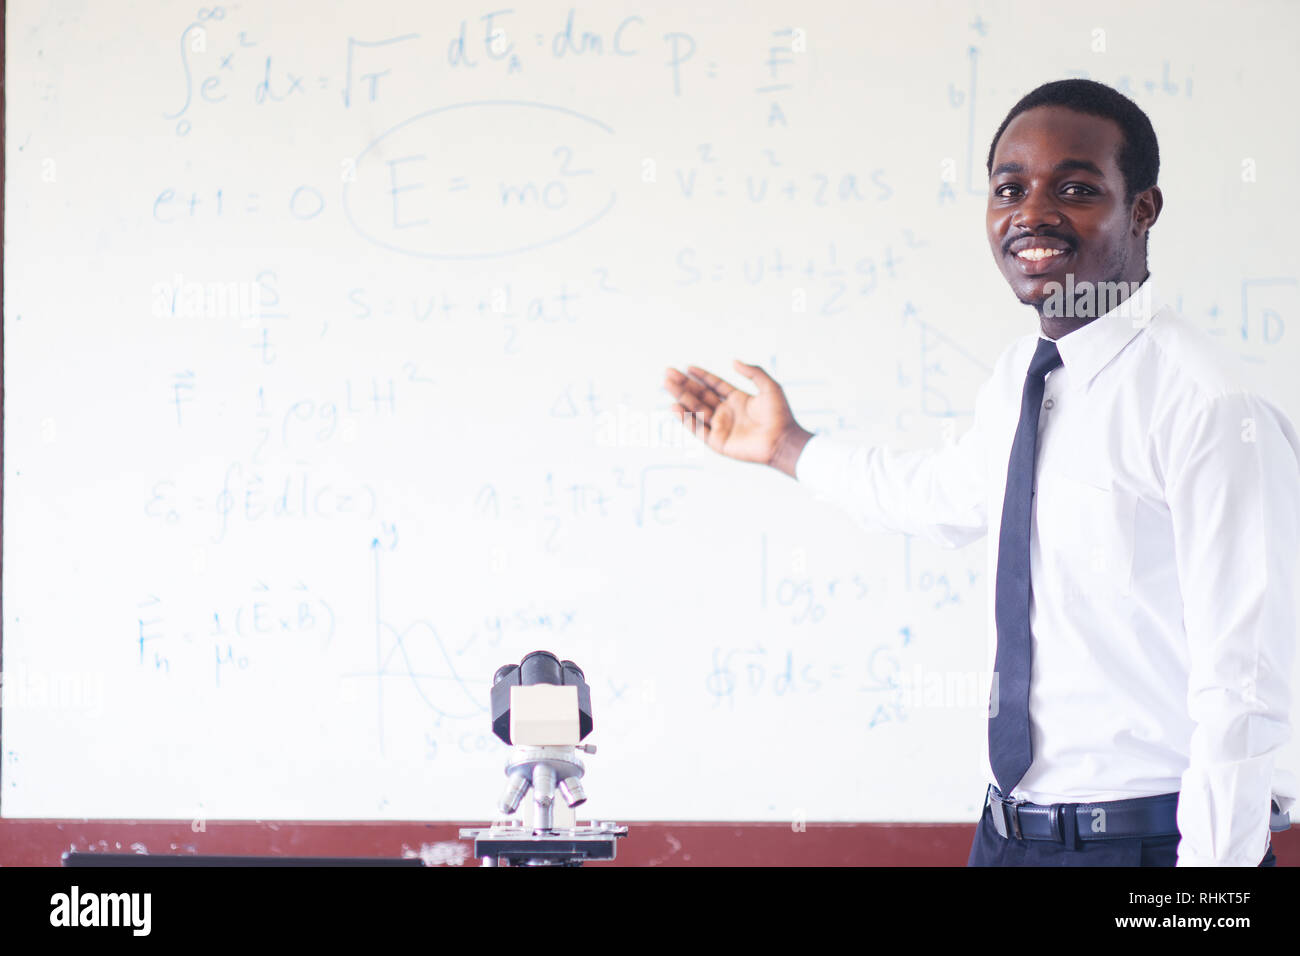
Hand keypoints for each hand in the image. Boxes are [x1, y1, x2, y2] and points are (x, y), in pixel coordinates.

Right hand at [662, 360, 812, 475]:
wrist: (783, 441)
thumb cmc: (780, 415)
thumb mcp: (770, 387)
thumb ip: (754, 372)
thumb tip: (734, 361)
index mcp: (738, 400)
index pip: (714, 385)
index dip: (702, 376)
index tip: (688, 367)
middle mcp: (727, 412)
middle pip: (701, 396)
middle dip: (684, 384)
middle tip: (668, 373)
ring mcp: (721, 427)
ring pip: (696, 409)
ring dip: (681, 398)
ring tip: (667, 385)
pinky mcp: (718, 442)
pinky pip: (698, 429)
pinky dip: (686, 419)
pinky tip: (675, 408)